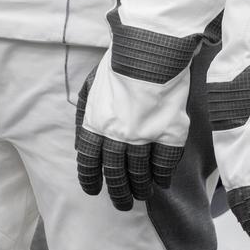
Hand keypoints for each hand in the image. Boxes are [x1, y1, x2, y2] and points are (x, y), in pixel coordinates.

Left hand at [73, 55, 191, 209]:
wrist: (153, 46)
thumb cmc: (121, 61)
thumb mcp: (92, 85)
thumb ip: (84, 115)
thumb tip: (79, 143)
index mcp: (96, 122)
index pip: (89, 161)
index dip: (91, 179)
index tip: (95, 191)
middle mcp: (118, 134)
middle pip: (115, 173)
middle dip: (118, 193)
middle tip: (123, 204)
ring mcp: (145, 134)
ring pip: (140, 172)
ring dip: (141, 187)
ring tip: (143, 195)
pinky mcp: (170, 130)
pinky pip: (166, 162)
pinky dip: (163, 175)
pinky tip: (161, 181)